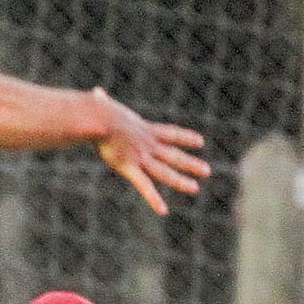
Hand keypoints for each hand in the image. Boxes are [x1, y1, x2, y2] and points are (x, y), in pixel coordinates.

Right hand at [91, 87, 210, 214]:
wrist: (98, 118)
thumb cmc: (97, 110)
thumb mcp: (104, 105)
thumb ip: (102, 101)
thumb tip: (96, 93)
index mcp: (143, 128)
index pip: (170, 133)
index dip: (185, 137)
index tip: (200, 141)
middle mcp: (146, 144)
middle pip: (173, 155)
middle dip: (190, 163)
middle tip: (207, 171)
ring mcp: (140, 157)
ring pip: (164, 171)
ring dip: (180, 180)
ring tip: (195, 188)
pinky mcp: (129, 167)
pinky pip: (144, 186)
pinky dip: (153, 199)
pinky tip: (163, 210)